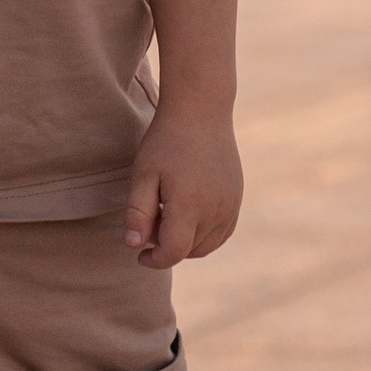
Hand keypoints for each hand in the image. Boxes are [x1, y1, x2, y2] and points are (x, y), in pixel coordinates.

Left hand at [124, 104, 242, 268]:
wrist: (201, 110)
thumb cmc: (166, 140)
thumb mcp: (144, 173)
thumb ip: (138, 213)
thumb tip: (133, 246)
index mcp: (190, 205)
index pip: (173, 252)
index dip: (154, 260)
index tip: (139, 253)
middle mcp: (216, 210)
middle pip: (190, 251)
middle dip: (167, 246)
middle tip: (150, 220)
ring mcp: (230, 206)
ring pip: (207, 245)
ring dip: (186, 242)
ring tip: (167, 212)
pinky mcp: (237, 199)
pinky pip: (221, 232)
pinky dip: (204, 234)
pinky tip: (187, 213)